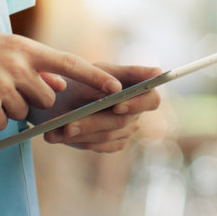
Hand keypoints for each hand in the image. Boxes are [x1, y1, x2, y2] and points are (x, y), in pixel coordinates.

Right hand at [0, 33, 122, 130]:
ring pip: (22, 112)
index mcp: (22, 46)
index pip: (69, 63)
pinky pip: (1, 123)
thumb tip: (59, 84)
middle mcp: (15, 64)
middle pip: (46, 96)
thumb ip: (31, 64)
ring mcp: (0, 85)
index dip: (94, 77)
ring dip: (7, 108)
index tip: (116, 87)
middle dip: (33, 100)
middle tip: (7, 89)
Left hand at [41, 64, 161, 151]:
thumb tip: (158, 72)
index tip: (117, 105)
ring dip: (82, 133)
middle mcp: (137, 113)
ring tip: (59, 130)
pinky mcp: (112, 143)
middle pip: (121, 121)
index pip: (151, 100)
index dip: (136, 104)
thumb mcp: (103, 70)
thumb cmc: (87, 78)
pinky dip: (78, 141)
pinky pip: (98, 146)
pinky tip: (59, 136)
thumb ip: (130, 72)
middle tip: (70, 124)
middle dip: (94, 122)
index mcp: (141, 91)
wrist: (63, 97)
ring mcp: (126, 130)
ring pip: (106, 136)